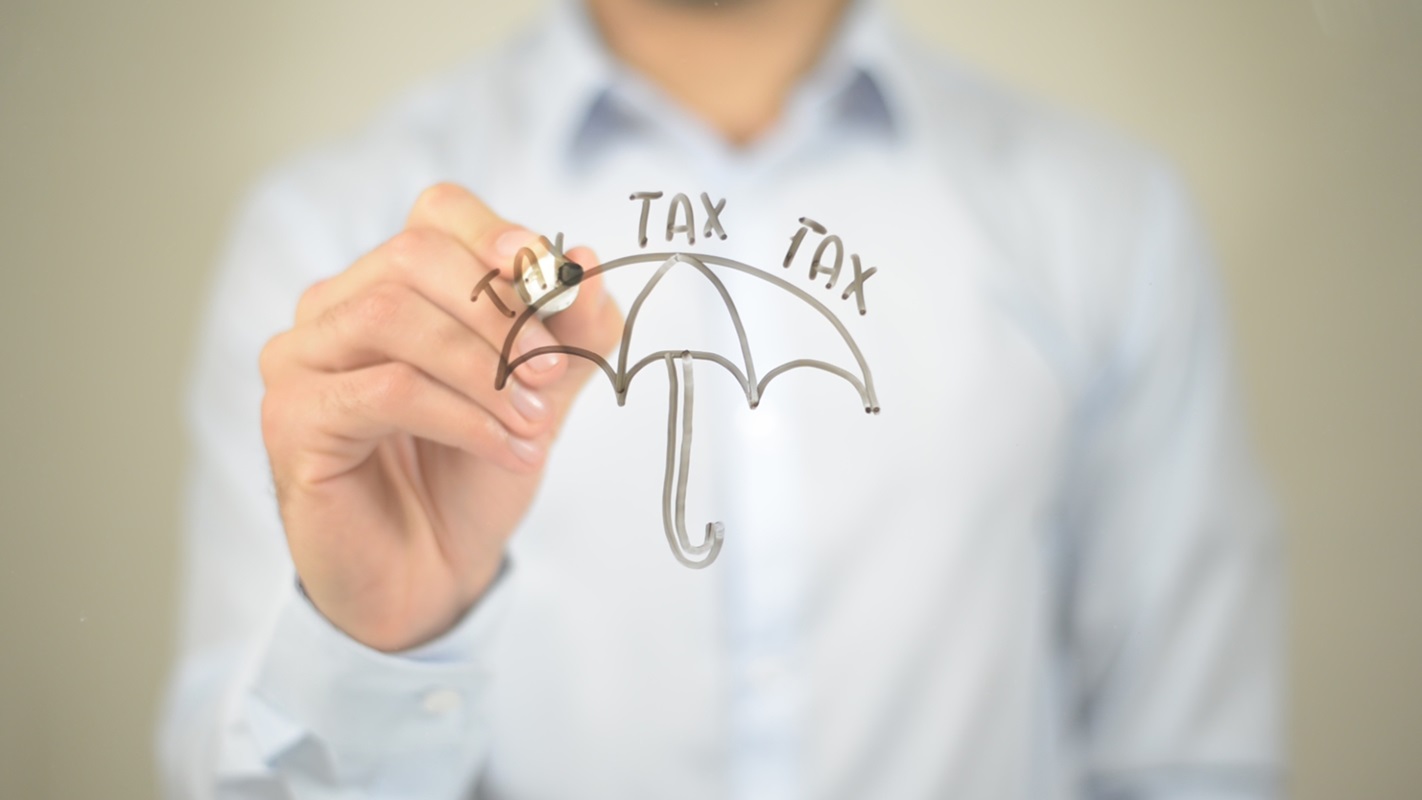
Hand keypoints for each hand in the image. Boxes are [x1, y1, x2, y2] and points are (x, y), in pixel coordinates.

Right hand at [258, 184, 620, 650]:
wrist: (433, 572)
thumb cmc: (473, 473)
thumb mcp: (543, 393)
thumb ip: (573, 331)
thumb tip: (589, 259)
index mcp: (391, 283)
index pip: (437, 213)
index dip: (497, 235)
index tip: (553, 279)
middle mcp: (333, 307)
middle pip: (411, 255)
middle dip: (498, 311)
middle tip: (552, 372)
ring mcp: (300, 358)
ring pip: (391, 316)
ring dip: (482, 369)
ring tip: (533, 424)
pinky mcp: (291, 418)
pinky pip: (384, 390)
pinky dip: (462, 417)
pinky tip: (506, 450)